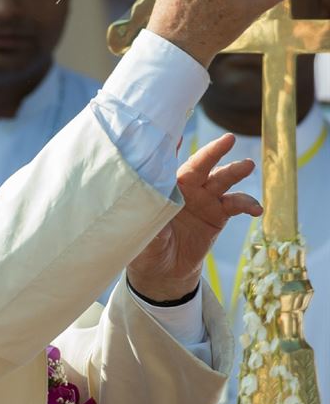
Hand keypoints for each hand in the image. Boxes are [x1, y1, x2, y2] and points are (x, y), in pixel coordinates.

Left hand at [126, 134, 261, 301]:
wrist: (164, 273)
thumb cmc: (146, 247)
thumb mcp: (145, 234)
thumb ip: (152, 218)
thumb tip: (154, 203)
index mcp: (165, 188)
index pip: (168, 163)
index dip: (173, 147)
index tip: (179, 131)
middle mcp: (185, 189)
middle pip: (201, 166)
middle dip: (214, 151)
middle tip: (228, 139)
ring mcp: (204, 200)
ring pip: (221, 180)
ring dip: (235, 172)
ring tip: (248, 165)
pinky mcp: (218, 215)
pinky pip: (235, 205)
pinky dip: (247, 204)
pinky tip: (257, 209)